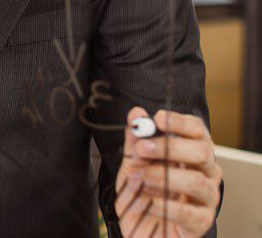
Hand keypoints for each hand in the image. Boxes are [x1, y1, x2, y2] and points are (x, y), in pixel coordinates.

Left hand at [115, 107, 221, 236]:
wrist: (145, 228)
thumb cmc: (144, 191)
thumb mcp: (134, 162)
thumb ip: (136, 139)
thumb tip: (136, 114)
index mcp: (192, 151)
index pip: (197, 130)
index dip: (179, 122)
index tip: (158, 119)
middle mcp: (206, 172)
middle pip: (201, 151)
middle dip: (169, 147)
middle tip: (143, 148)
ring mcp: (207, 197)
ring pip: (196, 181)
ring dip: (163, 175)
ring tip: (141, 176)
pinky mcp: (202, 221)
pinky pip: (187, 212)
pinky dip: (164, 204)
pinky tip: (148, 202)